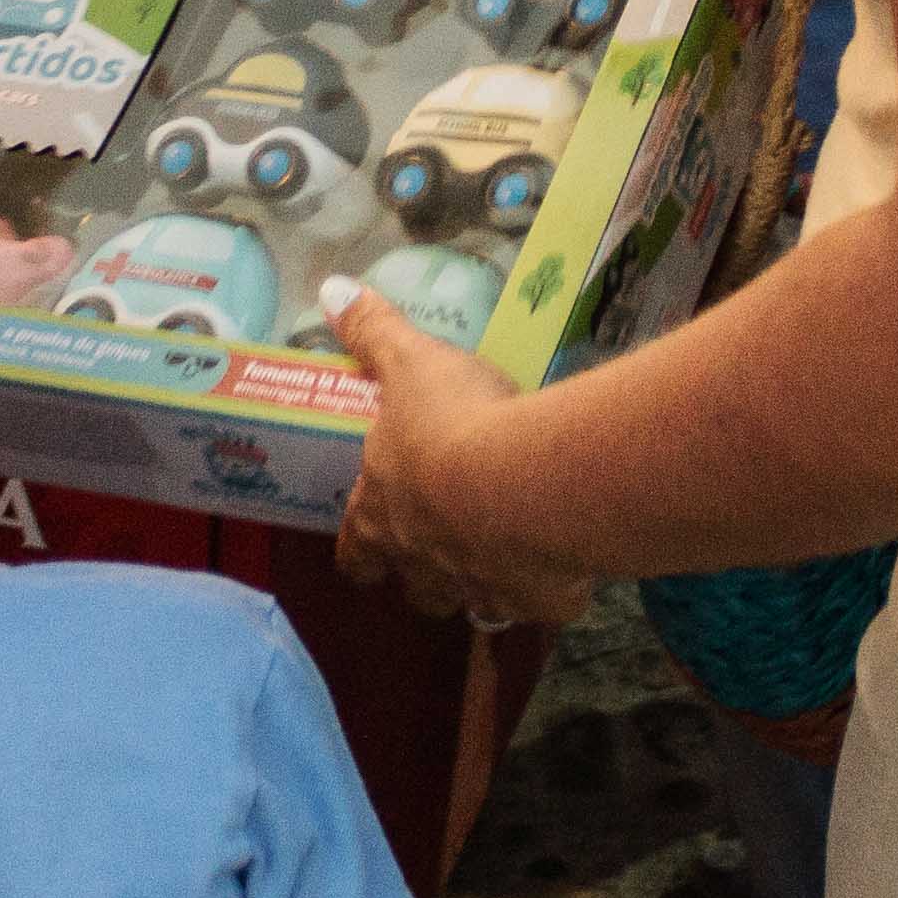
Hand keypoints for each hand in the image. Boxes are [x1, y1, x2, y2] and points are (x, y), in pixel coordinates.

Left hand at [321, 284, 593, 627]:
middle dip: (425, 577)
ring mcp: (480, 589)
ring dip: (485, 587)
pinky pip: (539, 605)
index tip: (366, 552)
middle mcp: (423, 564)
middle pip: (416, 593)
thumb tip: (332, 289)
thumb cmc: (452, 422)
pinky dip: (548, 590)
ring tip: (508, 556)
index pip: (355, 553)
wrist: (525, 481)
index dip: (359, 552)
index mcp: (383, 516)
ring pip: (474, 607)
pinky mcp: (537, 602)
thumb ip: (375, 333)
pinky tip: (566, 565)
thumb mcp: (411, 363)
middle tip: (446, 548)